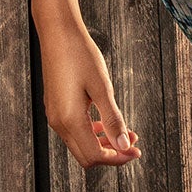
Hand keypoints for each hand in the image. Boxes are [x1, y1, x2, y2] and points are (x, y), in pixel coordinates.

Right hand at [40, 20, 141, 169]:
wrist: (58, 32)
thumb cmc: (81, 55)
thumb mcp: (102, 87)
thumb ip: (113, 119)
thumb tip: (125, 146)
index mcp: (70, 119)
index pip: (95, 156)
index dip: (118, 158)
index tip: (137, 150)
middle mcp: (58, 122)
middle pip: (86, 156)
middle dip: (112, 154)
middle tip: (134, 141)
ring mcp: (54, 115)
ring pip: (80, 145)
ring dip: (103, 143)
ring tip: (125, 131)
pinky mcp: (55, 107)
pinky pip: (74, 131)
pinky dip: (92, 133)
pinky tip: (105, 121)